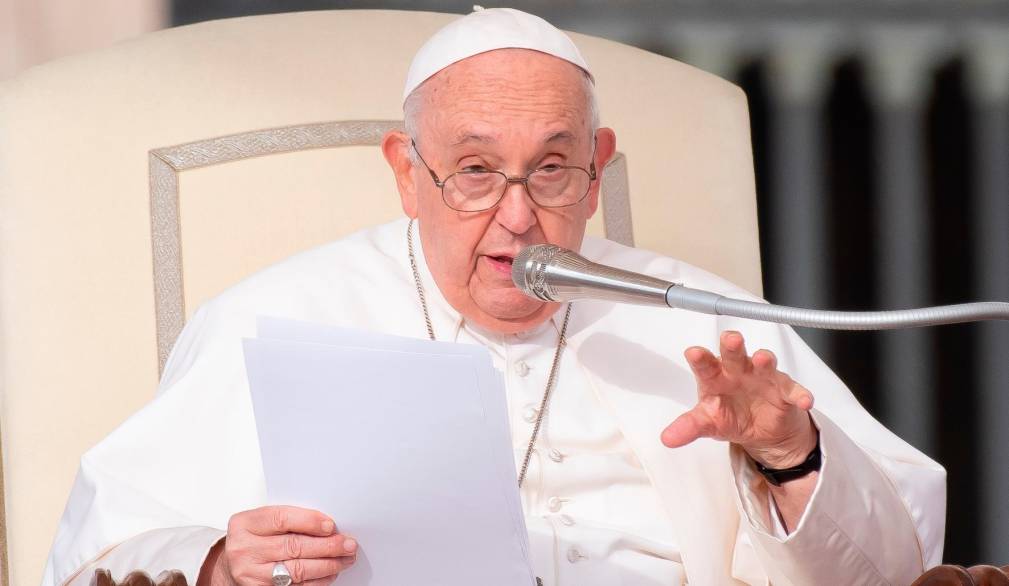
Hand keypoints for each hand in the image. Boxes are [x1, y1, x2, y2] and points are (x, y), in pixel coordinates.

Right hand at [206, 505, 357, 585]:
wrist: (231, 566)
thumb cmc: (253, 540)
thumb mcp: (263, 522)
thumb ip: (289, 520)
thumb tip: (329, 526)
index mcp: (245, 523)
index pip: (282, 518)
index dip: (310, 521)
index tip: (331, 525)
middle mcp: (244, 549)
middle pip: (293, 546)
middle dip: (327, 545)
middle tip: (348, 544)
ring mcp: (251, 574)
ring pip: (297, 570)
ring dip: (327, 565)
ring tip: (345, 559)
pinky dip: (318, 581)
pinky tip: (330, 574)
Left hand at [661, 330, 816, 468]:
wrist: (762, 430)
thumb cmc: (730, 415)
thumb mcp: (709, 423)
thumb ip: (689, 427)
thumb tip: (666, 439)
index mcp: (715, 377)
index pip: (705, 364)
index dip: (700, 358)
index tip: (693, 353)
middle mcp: (738, 371)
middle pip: (733, 355)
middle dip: (732, 346)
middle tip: (731, 339)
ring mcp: (763, 378)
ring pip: (765, 364)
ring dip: (765, 360)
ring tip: (763, 359)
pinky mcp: (785, 392)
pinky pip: (794, 391)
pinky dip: (800, 394)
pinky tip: (804, 400)